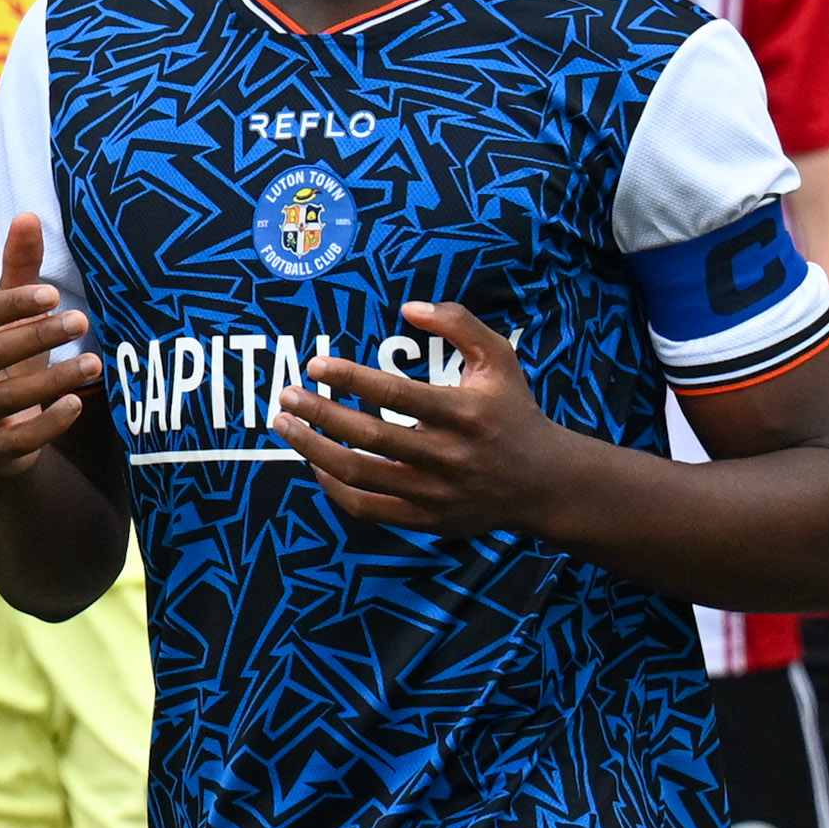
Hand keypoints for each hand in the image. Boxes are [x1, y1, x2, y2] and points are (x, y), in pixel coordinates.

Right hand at [0, 218, 101, 477]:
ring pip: (4, 400)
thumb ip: (18, 270)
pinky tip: (77, 404)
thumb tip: (29, 215)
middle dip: (36, 337)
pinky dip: (48, 423)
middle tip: (81, 321)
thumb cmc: (6, 359)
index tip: (53, 294)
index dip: (9, 305)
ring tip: (95, 362)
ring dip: (52, 379)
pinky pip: (16, 441)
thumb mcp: (11, 316)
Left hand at [272, 303, 576, 536]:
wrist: (543, 483)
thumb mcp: (500, 358)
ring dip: (313, 450)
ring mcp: (434, 494)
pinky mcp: (426, 520)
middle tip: (285, 394)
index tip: (316, 365)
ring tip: (285, 424)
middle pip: (369, 436)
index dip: (351, 378)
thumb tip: (409, 307)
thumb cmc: (514, 412)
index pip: (395, 394)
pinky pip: (366, 508)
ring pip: (359, 476)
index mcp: (464, 413)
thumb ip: (459, 323)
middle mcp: (447, 456)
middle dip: (319, 414)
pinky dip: (333, 487)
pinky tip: (315, 462)